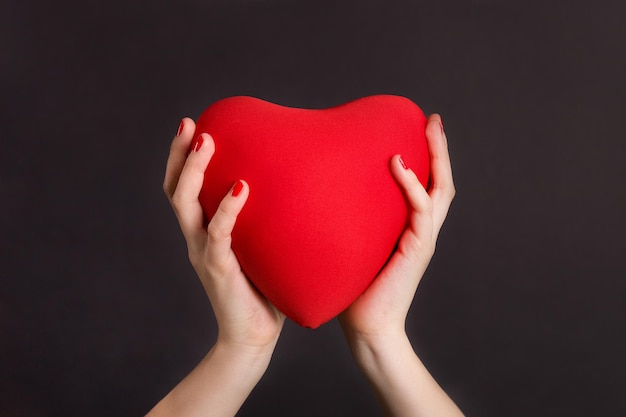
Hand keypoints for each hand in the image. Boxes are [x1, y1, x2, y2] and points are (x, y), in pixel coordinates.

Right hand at [163, 118, 284, 352]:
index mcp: (204, 231)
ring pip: (186, 205)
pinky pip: (217, 235)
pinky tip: (241, 187)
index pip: (183, 188)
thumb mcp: (261, 246)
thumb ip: (266, 220)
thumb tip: (295, 186)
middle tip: (191, 124)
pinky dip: (227, 210)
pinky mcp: (217, 269)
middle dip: (179, 154)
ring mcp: (203, 253)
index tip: (194, 125)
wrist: (255, 336)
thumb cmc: (263, 289)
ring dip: (194, 171)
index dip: (181, 157)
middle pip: (175, 189)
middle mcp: (196, 238)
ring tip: (207, 142)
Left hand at [339, 113, 454, 342]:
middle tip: (432, 119)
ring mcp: (423, 240)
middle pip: (441, 182)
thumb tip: (320, 190)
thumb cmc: (354, 286)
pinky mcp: (417, 250)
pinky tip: (398, 164)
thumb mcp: (355, 243)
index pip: (426, 186)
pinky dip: (411, 186)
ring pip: (440, 191)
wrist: (366, 324)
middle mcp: (421, 231)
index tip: (419, 126)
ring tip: (429, 128)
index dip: (427, 157)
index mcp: (409, 228)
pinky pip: (420, 211)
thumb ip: (351, 219)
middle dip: (440, 149)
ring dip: (436, 157)